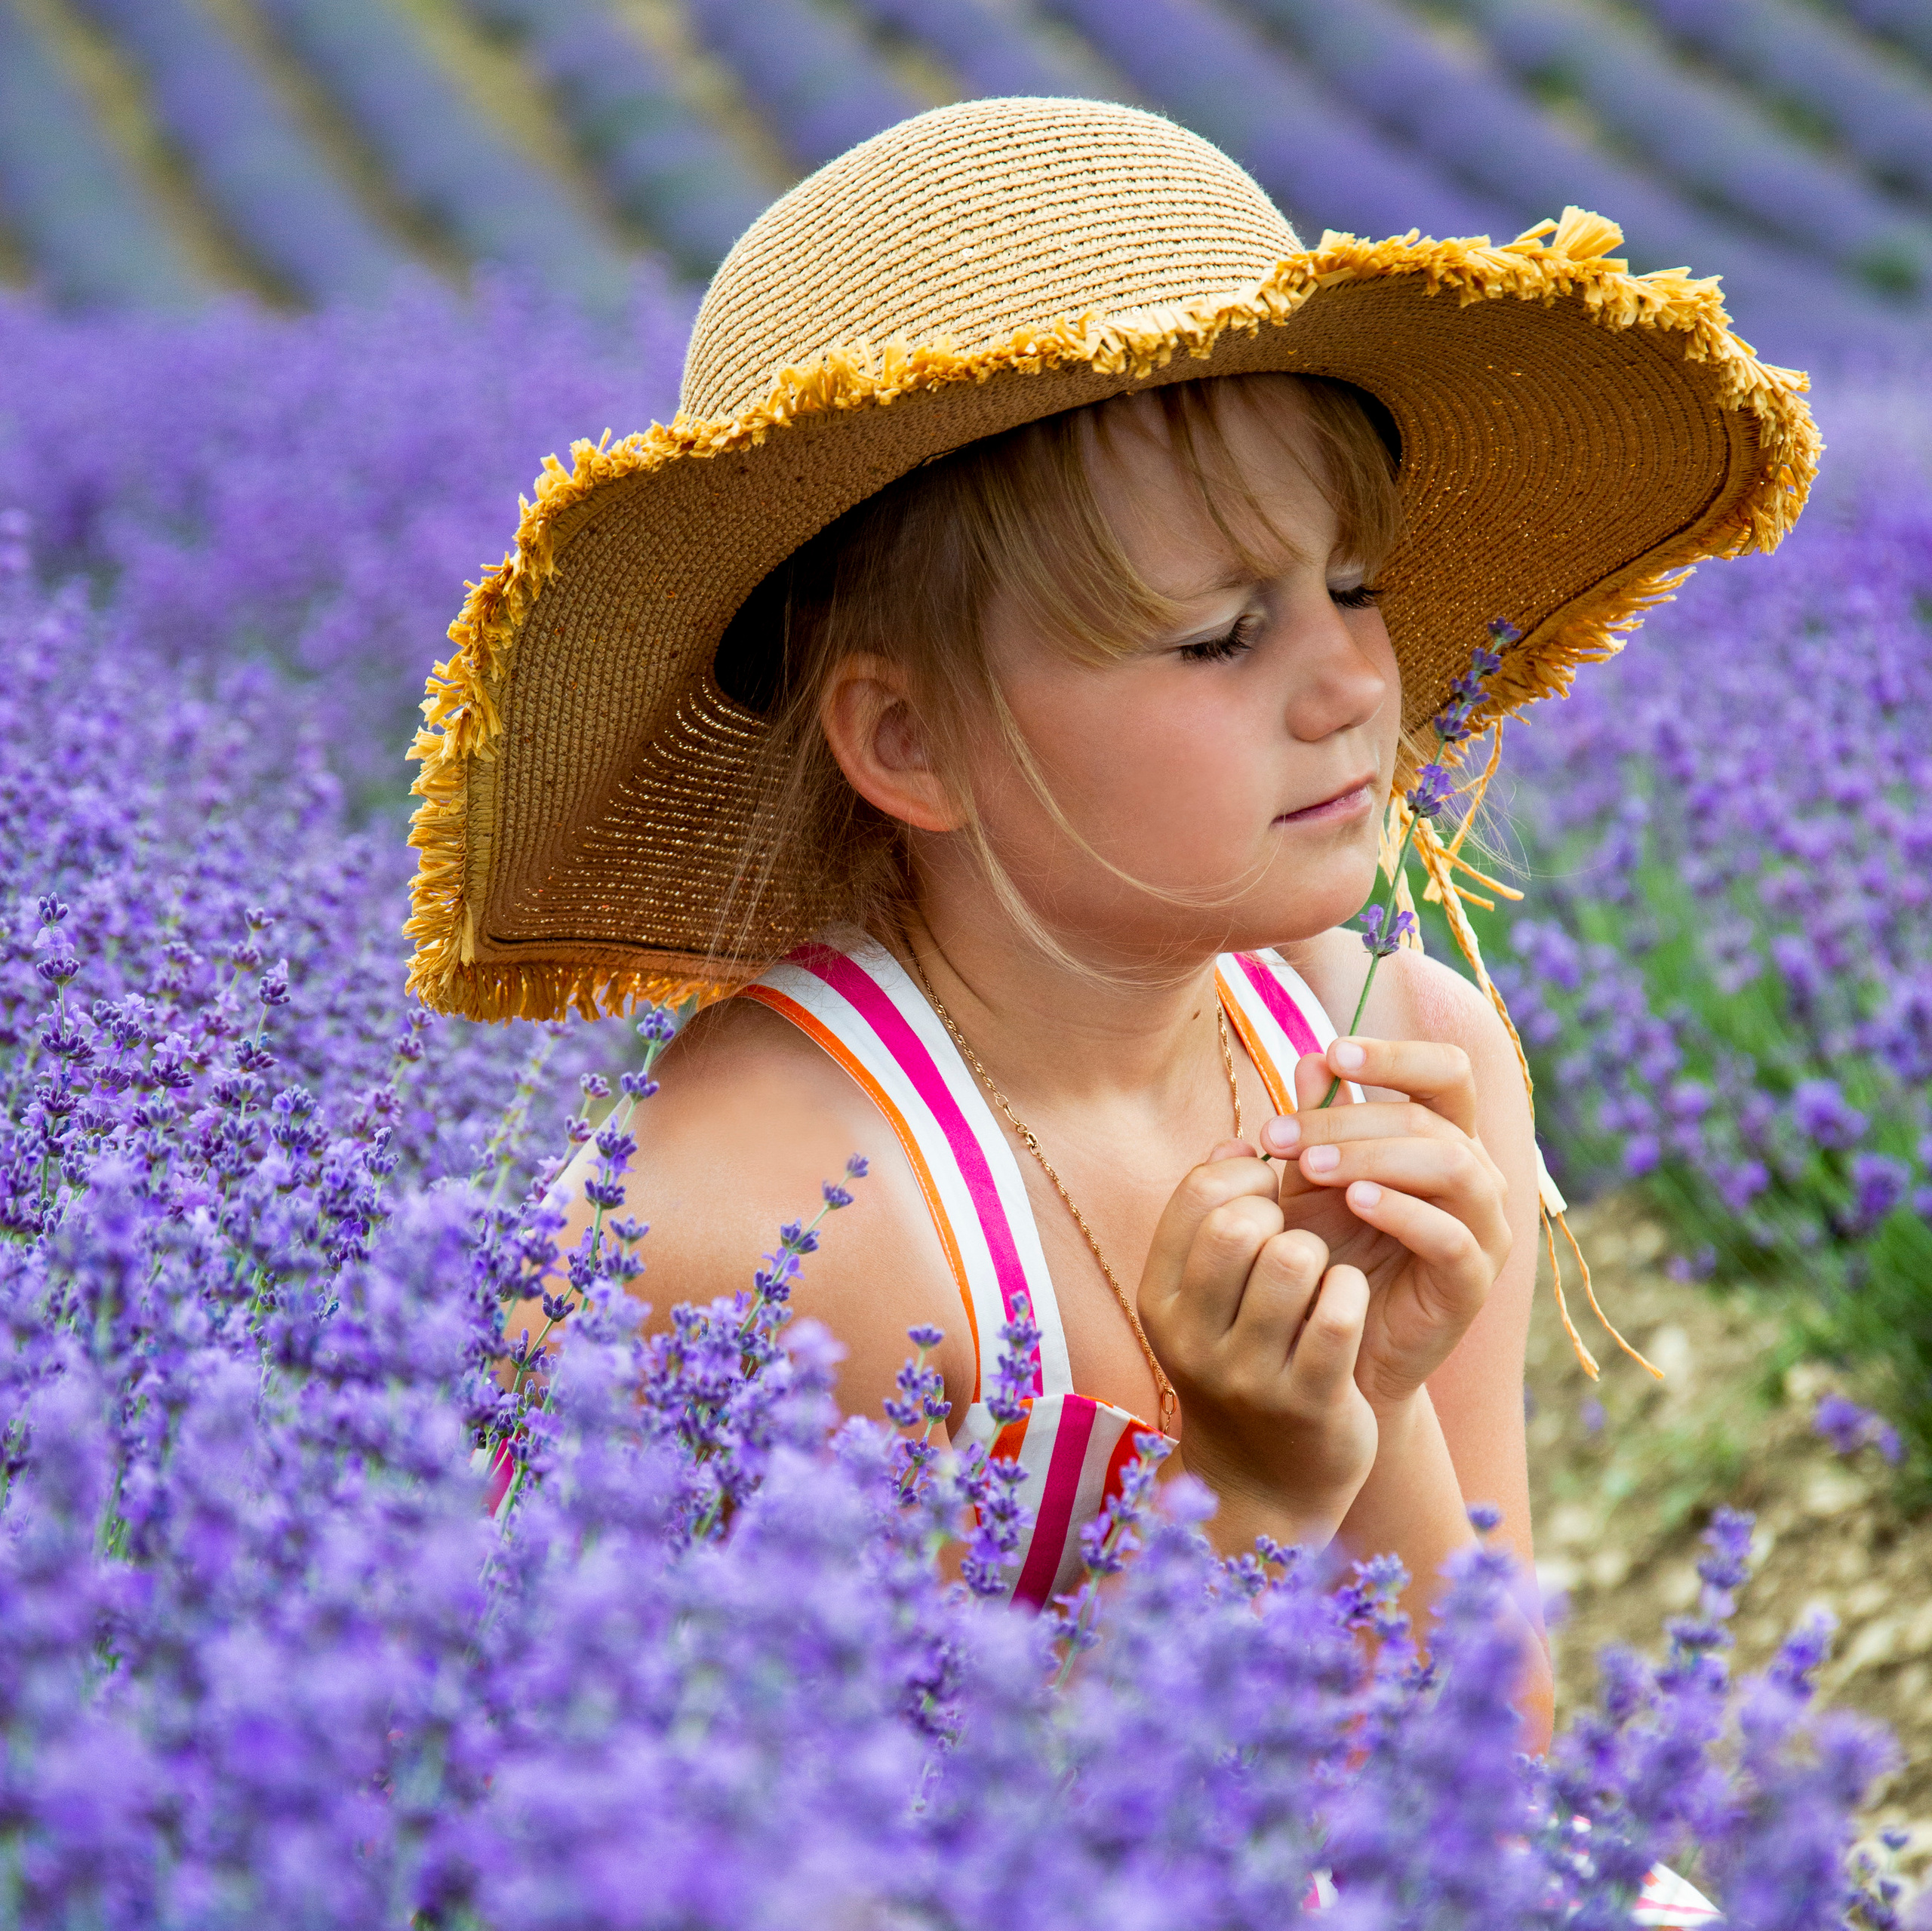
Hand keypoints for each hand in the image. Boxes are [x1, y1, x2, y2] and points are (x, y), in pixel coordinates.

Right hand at [1137, 1149, 1378, 1548]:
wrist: (1264, 1486)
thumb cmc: (1244, 1363)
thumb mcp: (1209, 1297)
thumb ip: (1220, 1216)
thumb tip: (1240, 1140)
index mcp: (1160, 1300)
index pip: (1199, 1195)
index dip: (1248, 1177)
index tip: (1269, 1196)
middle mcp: (1191, 1338)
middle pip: (1240, 1224)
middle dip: (1284, 1215)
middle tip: (1295, 1239)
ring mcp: (1246, 1375)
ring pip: (1293, 1260)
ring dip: (1320, 1255)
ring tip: (1319, 1278)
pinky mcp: (1307, 1402)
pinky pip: (1338, 1312)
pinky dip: (1350, 1293)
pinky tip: (1344, 1305)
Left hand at [1260, 1039, 1510, 1413]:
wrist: (1334, 1345)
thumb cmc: (1326, 1249)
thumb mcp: (1312, 1179)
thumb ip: (1317, 1121)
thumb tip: (1310, 1058)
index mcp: (1446, 1136)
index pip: (1446, 1072)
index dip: (1396, 1055)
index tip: (1332, 1052)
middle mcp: (1477, 1174)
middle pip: (1433, 1117)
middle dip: (1351, 1118)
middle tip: (1281, 1135)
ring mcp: (1484, 1228)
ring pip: (1453, 1165)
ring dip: (1374, 1156)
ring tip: (1311, 1166)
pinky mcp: (1474, 1280)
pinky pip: (1450, 1234)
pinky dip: (1402, 1210)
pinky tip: (1353, 1201)